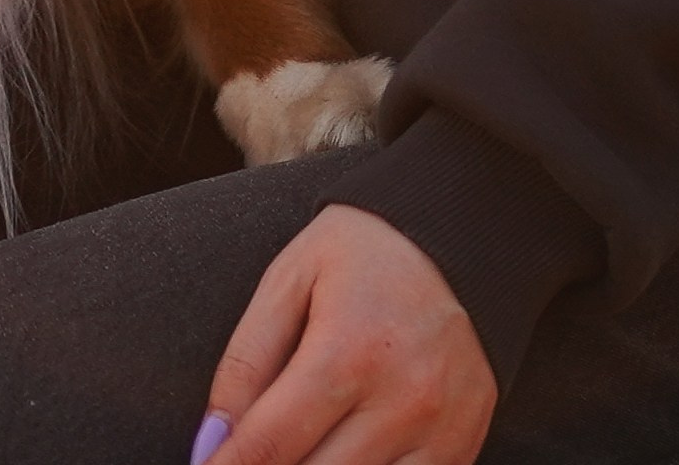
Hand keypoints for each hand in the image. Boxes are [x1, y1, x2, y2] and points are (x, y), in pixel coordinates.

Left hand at [191, 203, 496, 464]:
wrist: (464, 234)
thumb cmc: (366, 252)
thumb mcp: (291, 278)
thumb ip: (246, 360)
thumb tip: (214, 438)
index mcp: (349, 350)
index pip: (270, 442)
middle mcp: (402, 400)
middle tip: (255, 448)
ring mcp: (441, 430)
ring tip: (299, 443)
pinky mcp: (463, 445)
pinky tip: (342, 450)